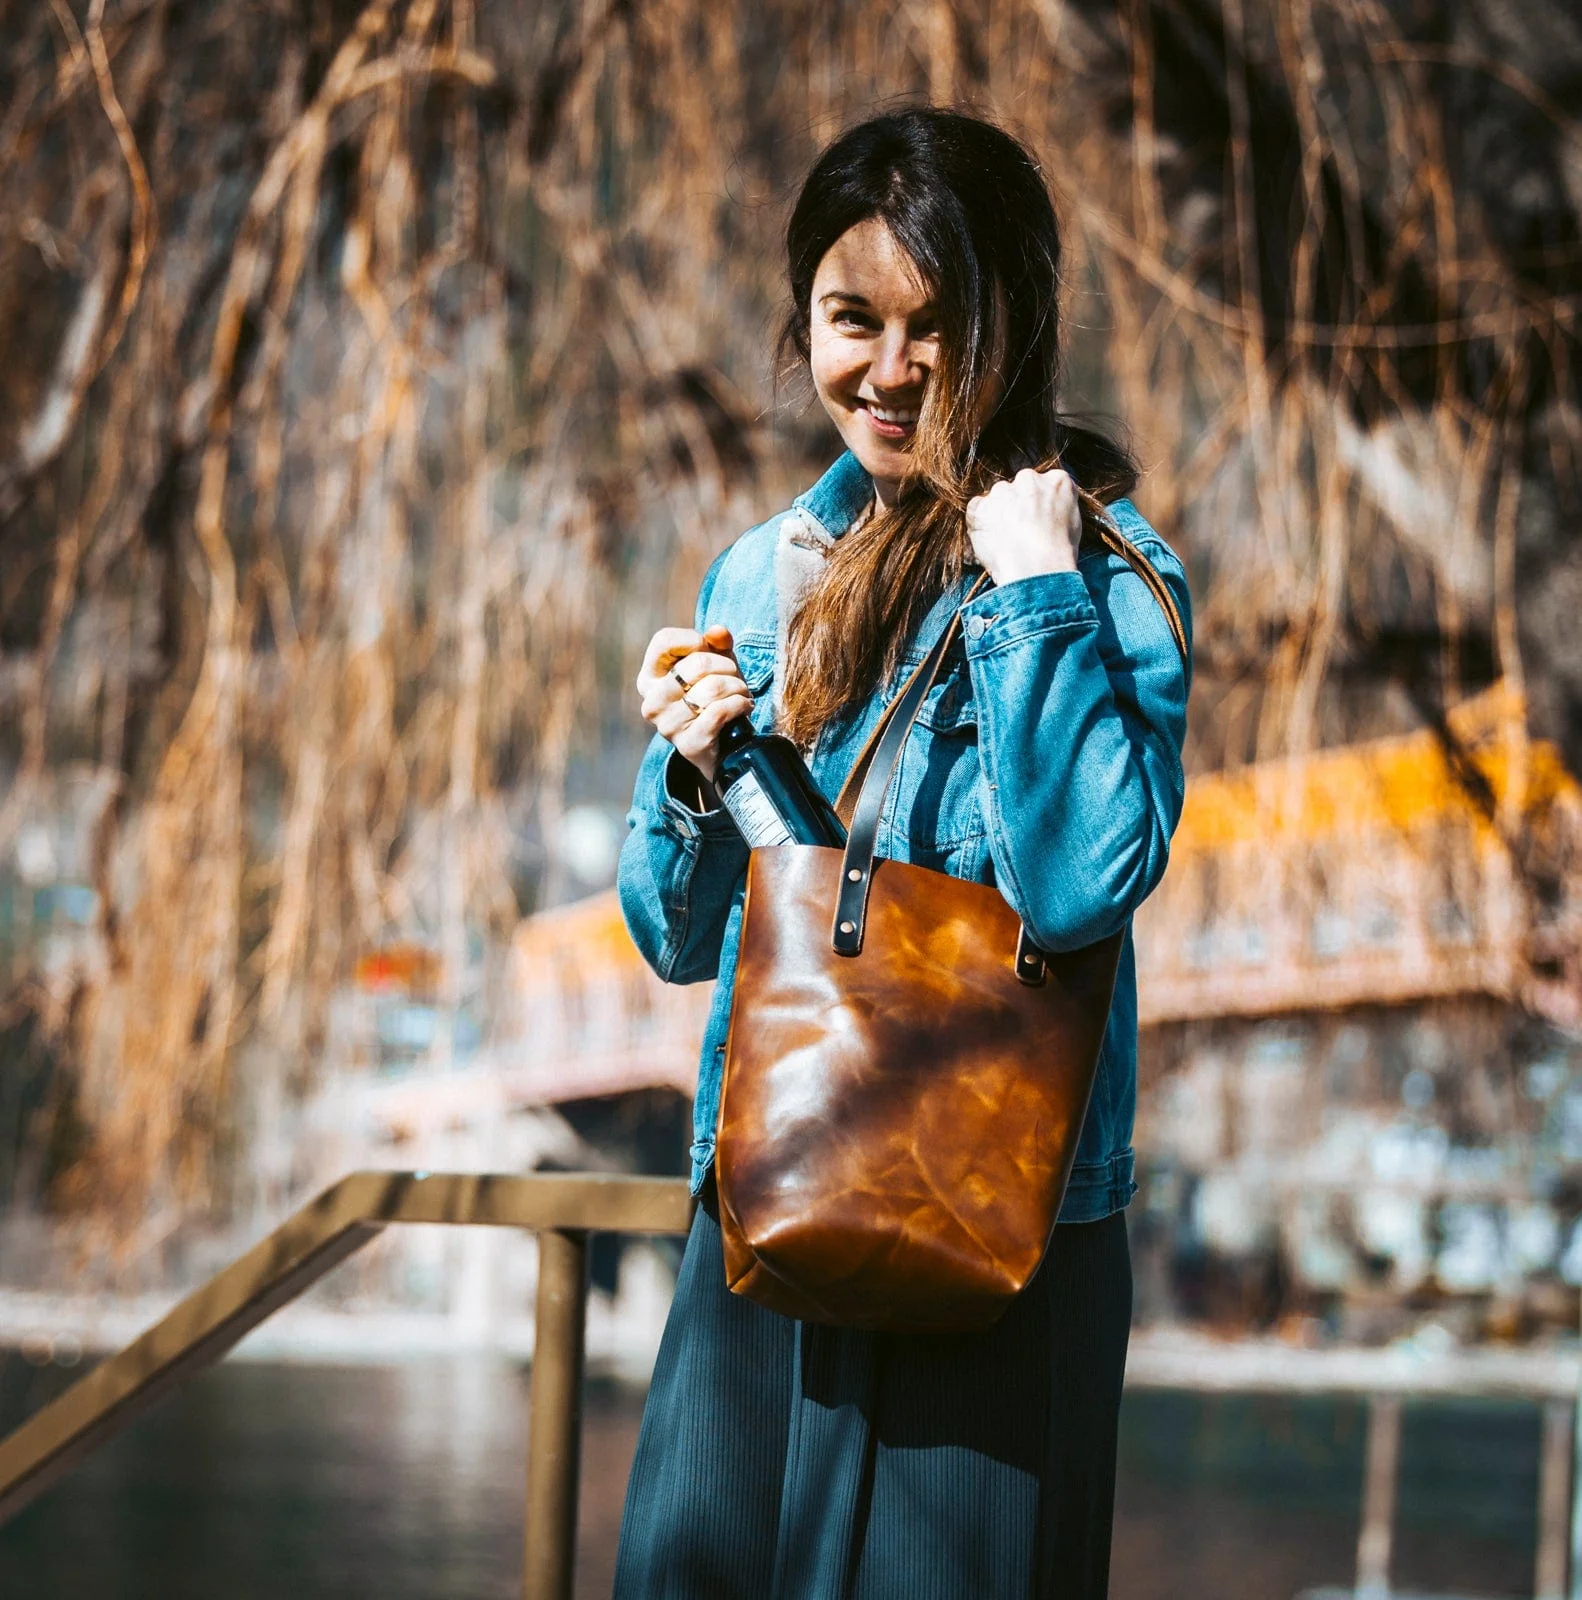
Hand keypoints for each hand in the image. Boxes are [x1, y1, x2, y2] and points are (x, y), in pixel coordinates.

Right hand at [637, 623, 751, 784]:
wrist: (723, 746)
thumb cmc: (715, 697)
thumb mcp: (716, 664)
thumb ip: (716, 644)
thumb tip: (718, 632)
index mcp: (649, 678)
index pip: (664, 640)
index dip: (693, 639)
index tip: (709, 651)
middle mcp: (652, 702)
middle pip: (697, 664)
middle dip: (728, 667)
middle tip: (735, 679)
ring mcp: (667, 725)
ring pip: (712, 688)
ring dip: (738, 688)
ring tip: (741, 694)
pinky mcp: (688, 744)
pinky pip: (720, 711)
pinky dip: (740, 704)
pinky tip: (744, 707)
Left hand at [965, 466, 1081, 584]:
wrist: (1037, 569)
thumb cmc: (1059, 554)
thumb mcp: (1074, 524)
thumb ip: (1058, 507)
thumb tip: (1048, 511)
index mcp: (1057, 481)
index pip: (1045, 484)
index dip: (1039, 504)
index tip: (1038, 520)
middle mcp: (1029, 479)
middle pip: (1019, 486)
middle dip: (1018, 505)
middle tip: (1020, 532)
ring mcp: (1002, 491)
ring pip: (997, 497)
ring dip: (999, 513)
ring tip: (1007, 541)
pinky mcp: (980, 507)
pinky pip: (976, 510)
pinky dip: (980, 523)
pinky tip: (992, 542)